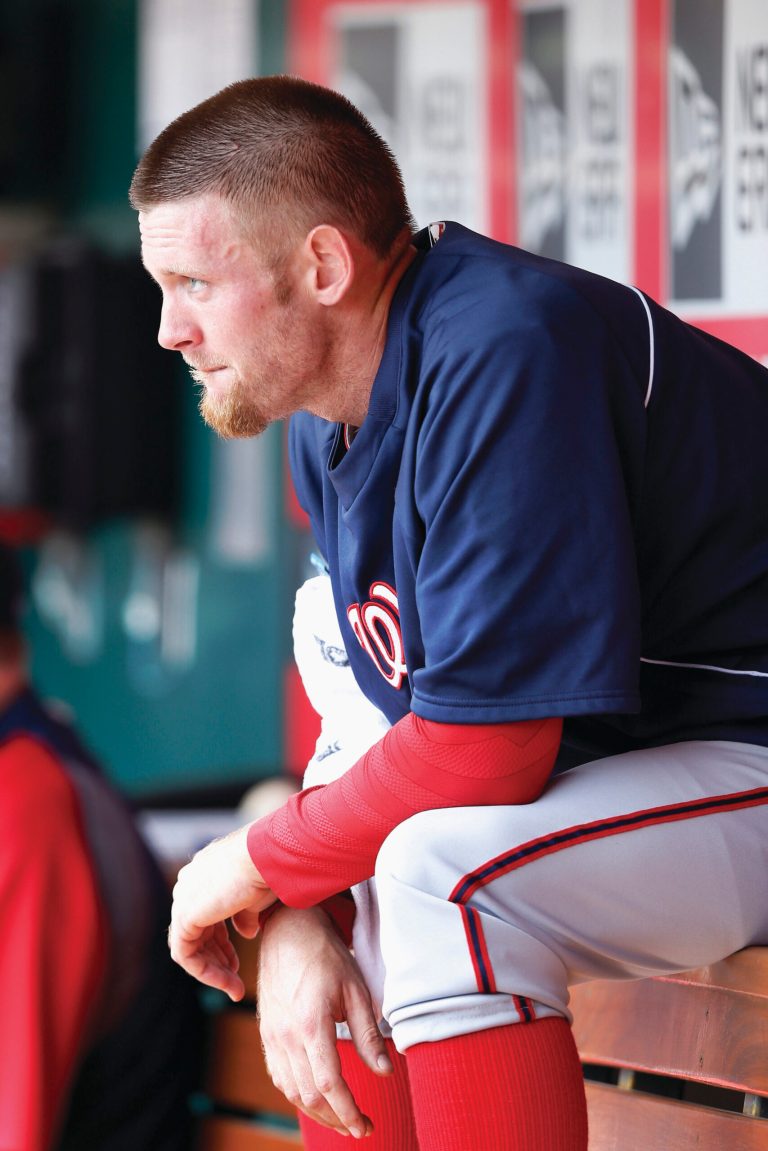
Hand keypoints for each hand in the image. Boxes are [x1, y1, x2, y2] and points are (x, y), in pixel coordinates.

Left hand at [169, 822, 274, 999]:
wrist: (266, 856)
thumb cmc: (268, 869)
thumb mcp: (256, 897)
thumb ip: (245, 915)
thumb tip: (245, 933)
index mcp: (204, 872)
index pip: (205, 914)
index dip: (221, 942)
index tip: (237, 961)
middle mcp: (189, 883)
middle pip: (196, 931)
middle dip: (216, 958)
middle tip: (235, 977)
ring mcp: (184, 898)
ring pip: (189, 946)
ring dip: (213, 970)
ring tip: (235, 987)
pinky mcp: (184, 916)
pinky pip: (186, 955)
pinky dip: (205, 972)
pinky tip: (228, 982)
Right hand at [257, 905, 392, 1137]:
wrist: (287, 930)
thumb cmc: (325, 955)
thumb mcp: (355, 989)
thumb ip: (368, 1035)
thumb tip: (385, 1072)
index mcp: (311, 1024)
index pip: (328, 1084)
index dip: (348, 1111)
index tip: (366, 1126)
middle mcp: (286, 1035)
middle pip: (309, 1095)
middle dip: (336, 1119)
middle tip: (361, 1127)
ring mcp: (272, 1036)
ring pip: (292, 1091)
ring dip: (317, 1113)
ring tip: (342, 1119)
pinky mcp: (266, 1033)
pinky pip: (279, 1076)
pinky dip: (298, 1095)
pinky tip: (316, 1098)